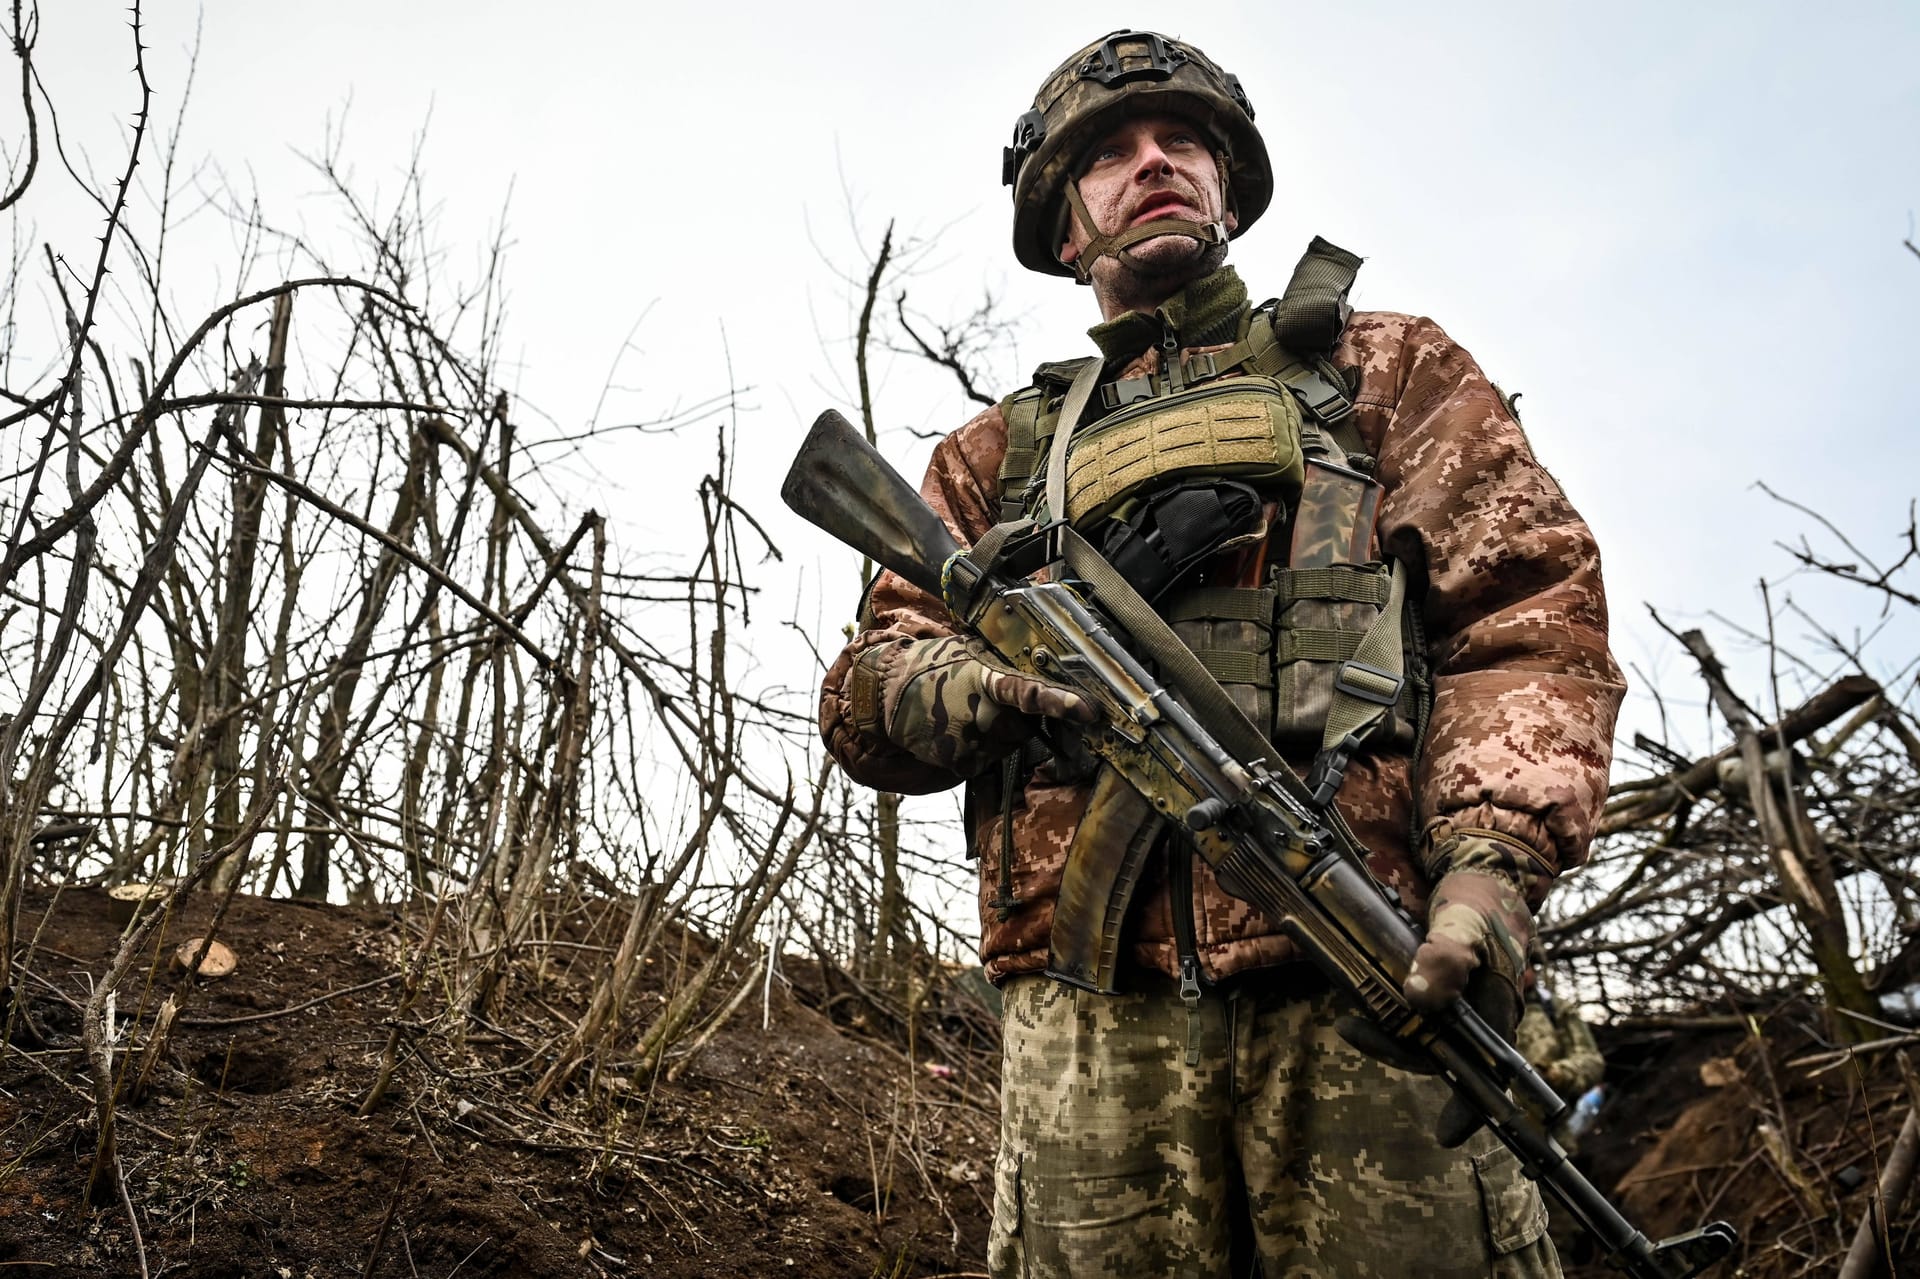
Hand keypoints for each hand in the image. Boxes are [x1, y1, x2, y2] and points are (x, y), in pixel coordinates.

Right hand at [857, 635, 1095, 773]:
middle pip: (1024, 726)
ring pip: (1008, 745)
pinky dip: (980, 750)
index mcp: (988, 680)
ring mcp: (971, 742)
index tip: (1088, 711)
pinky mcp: (961, 764)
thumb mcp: (971, 653)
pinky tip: (957, 732)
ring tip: (965, 714)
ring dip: (997, 734)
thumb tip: (1043, 658)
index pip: (1030, 693)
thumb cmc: (935, 667)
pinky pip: (988, 761)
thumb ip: (1004, 664)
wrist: (887, 692)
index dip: (1061, 702)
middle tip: (986, 702)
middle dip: (1015, 718)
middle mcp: (983, 714)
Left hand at [1338, 830, 1548, 1146]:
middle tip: (1350, 1030)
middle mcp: (1478, 1014)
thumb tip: (1420, 998)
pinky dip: (1387, 1013)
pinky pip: (1413, 1014)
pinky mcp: (1438, 989)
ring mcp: (1458, 1003)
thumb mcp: (1464, 922)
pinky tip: (1359, 1003)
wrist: (1484, 873)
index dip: (1470, 1107)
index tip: (1447, 1135)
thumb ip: (1446, 956)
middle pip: (1439, 1054)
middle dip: (1396, 1049)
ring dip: (1386, 1032)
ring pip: (1422, 1035)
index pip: (1490, 1073)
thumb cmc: (1481, 900)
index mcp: (1496, 1009)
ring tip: (1348, 1021)